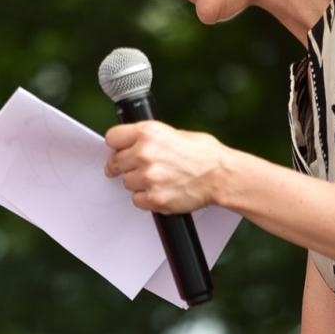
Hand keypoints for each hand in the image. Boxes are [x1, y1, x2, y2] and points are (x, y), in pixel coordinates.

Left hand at [105, 120, 229, 213]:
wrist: (221, 175)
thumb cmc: (203, 153)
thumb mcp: (173, 134)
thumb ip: (148, 139)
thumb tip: (130, 145)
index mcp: (148, 133)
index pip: (112, 138)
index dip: (117, 145)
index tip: (119, 150)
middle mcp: (145, 154)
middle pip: (115, 163)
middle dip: (124, 166)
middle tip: (137, 168)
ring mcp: (148, 178)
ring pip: (126, 183)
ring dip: (137, 183)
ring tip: (159, 179)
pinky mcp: (154, 199)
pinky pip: (137, 200)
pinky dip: (146, 198)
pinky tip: (161, 190)